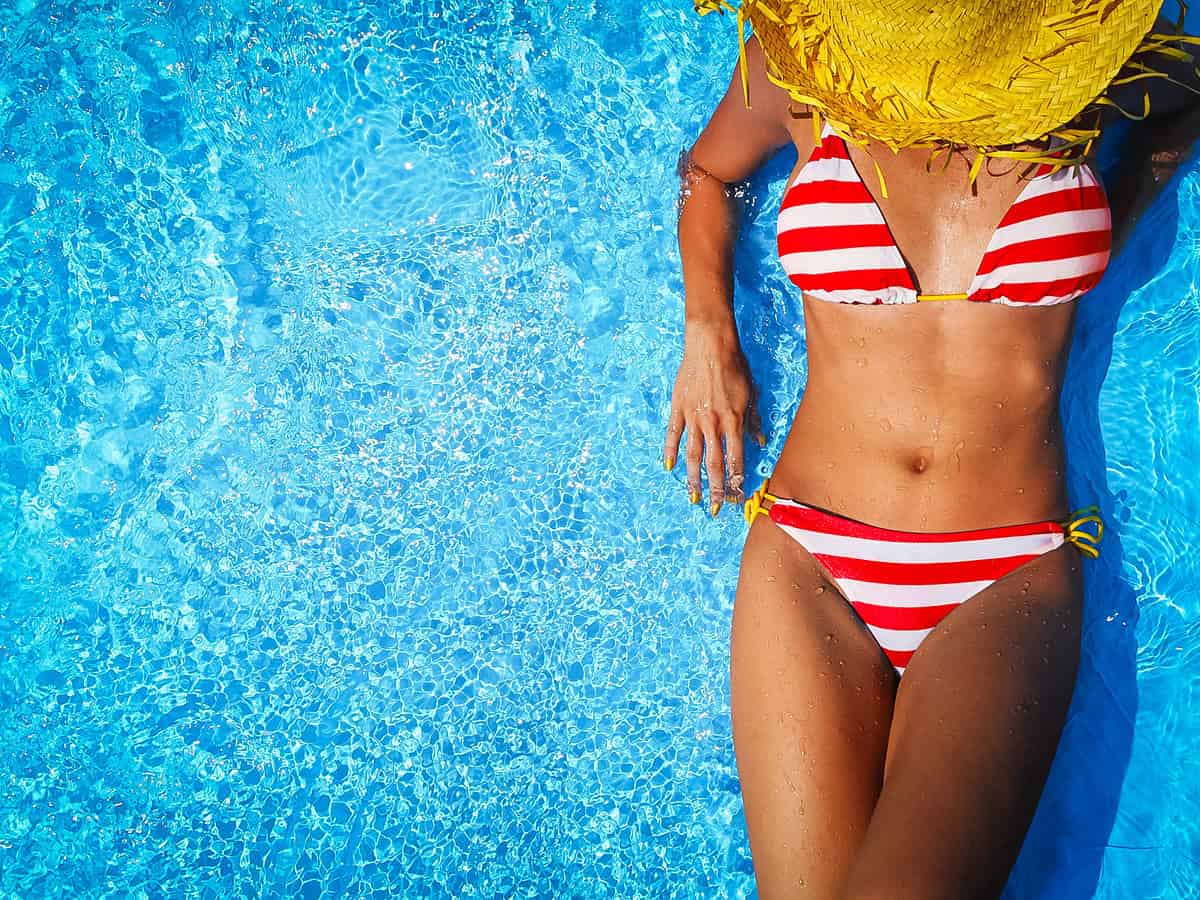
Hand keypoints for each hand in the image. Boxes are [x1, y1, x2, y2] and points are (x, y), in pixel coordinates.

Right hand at [663, 323, 765, 515]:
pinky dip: (671, 452)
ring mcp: (693, 417)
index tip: (738, 498)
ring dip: (694, 479)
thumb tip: (761, 441)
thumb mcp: (752, 393)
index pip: (736, 459)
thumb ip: (754, 420)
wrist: (710, 345)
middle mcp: (713, 424)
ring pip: (693, 455)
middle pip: (714, 464)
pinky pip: (673, 435)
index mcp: (734, 421)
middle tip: (716, 509)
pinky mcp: (678, 408)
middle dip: (717, 489)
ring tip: (693, 497)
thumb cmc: (734, 367)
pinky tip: (670, 468)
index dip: (737, 481)